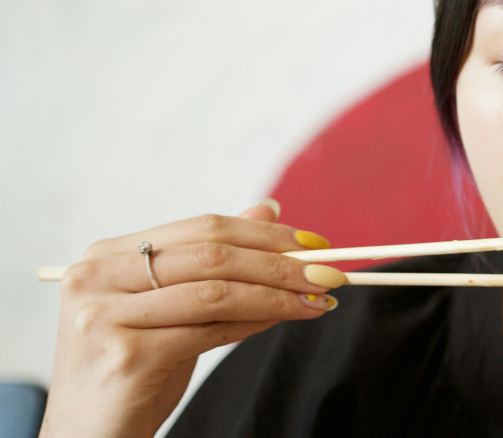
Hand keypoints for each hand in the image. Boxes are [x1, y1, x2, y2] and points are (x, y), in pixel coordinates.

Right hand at [39, 199, 342, 437]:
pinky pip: (209, 330)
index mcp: (107, 256)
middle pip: (212, 255)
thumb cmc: (134, 372)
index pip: (202, 228)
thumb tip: (269, 209)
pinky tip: (288, 319)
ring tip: (320, 299)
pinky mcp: (124, 357)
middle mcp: (96, 278)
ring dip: (279, 294)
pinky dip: (257, 322)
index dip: (264, 233)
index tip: (315, 243)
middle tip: (329, 272)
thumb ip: (214, 263)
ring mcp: (103, 317)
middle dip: (280, 262)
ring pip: (217, 292)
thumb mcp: (175, 309)